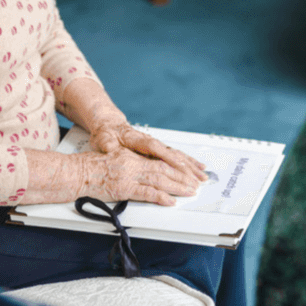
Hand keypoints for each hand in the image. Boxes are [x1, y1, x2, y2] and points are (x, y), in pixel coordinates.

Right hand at [74, 147, 201, 206]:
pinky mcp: (122, 188)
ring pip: (159, 180)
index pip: (159, 161)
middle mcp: (133, 164)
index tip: (188, 172)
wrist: (75, 173)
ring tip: (190, 191)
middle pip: (164, 169)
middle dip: (183, 177)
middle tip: (196, 183)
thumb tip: (145, 171)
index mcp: (132, 156)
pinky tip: (170, 201)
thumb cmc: (90, 167)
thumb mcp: (114, 159)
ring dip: (177, 186)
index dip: (176, 166)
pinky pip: (145, 193)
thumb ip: (130, 164)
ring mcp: (129, 176)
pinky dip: (160, 197)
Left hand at [88, 116, 208, 185]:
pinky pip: (176, 157)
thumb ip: (107, 143)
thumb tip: (108, 146)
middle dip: (186, 167)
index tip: (180, 166)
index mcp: (138, 139)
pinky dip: (188, 163)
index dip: (169, 157)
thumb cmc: (107, 133)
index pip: (156, 149)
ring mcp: (156, 146)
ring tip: (202, 176)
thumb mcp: (103, 138)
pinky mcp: (158, 151)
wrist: (109, 126)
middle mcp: (151, 142)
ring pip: (177, 156)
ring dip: (191, 167)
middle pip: (172, 154)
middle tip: (197, 179)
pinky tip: (197, 167)